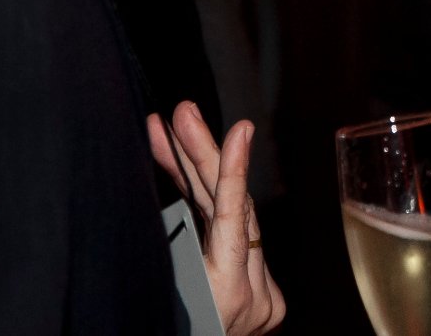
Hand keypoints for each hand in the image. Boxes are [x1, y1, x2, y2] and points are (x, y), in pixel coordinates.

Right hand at [147, 102, 287, 335]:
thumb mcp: (164, 294)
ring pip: (235, 221)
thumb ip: (176, 253)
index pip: (232, 221)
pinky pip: (239, 243)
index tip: (240, 131)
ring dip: (201, 176)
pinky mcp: (267, 299)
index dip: (233, 172)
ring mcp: (265, 297)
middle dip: (201, 158)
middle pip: (231, 210)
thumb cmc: (170, 327)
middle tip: (181, 115)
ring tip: (174, 132)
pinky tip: (192, 173)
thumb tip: (177, 202)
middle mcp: (254, 295)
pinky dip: (218, 213)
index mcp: (226, 295)